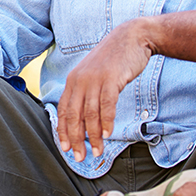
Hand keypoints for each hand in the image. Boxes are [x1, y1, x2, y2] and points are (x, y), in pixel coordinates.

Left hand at [57, 19, 153, 161]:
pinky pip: (106, 104)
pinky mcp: (111, 78)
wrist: (131, 37)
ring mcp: (95, 79)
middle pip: (74, 115)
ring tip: (97, 151)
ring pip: (90, 113)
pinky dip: (106, 121)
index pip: (63, 111)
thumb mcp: (93, 75)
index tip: (66, 149)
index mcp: (73, 80)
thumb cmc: (113, 60)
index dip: (63, 132)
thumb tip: (82, 118)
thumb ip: (86, 93)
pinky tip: (107, 133)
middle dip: (76, 139)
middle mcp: (80, 80)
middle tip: (80, 157)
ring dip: (93, 136)